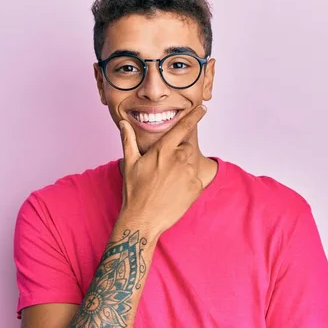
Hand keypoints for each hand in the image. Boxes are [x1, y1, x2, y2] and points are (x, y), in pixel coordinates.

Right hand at [118, 105, 206, 233]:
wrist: (144, 219)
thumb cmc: (135, 191)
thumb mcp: (130, 163)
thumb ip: (129, 140)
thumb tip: (124, 123)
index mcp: (164, 149)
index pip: (183, 127)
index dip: (194, 115)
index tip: (203, 108)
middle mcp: (179, 158)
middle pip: (187, 147)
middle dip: (179, 153)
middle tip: (165, 169)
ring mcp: (189, 173)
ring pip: (191, 163)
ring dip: (183, 168)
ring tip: (167, 182)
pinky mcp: (196, 187)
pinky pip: (195, 178)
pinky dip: (188, 182)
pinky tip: (174, 191)